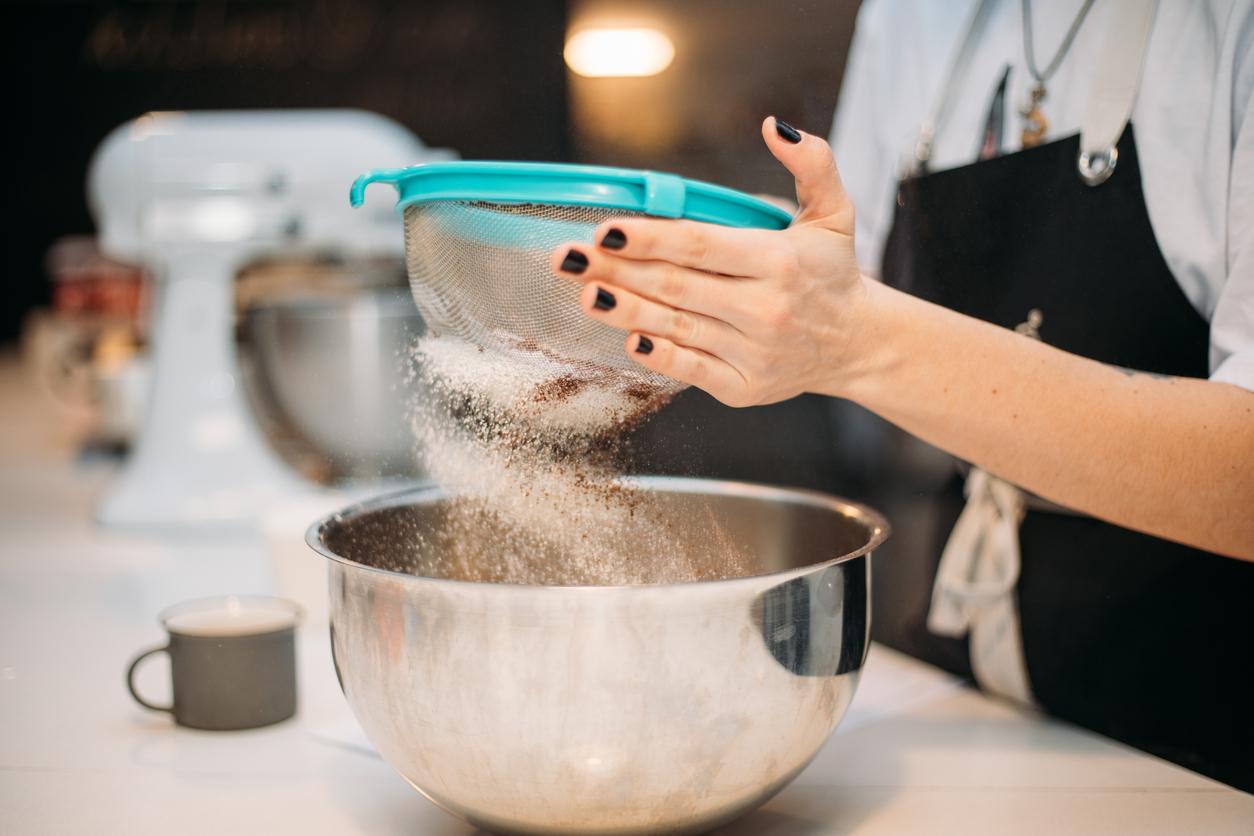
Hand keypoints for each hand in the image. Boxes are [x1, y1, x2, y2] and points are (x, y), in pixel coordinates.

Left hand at [551, 117, 869, 406]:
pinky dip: (659, 355)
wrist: (856, 344)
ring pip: (677, 326)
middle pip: (677, 285)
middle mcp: (766, 308)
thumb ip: (812, 164)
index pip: (702, 245)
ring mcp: (754, 352)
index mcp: (780, 260)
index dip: (650, 238)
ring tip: (584, 292)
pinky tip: (627, 337)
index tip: (605, 230)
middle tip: (567, 257)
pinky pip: (692, 371)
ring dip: (625, 310)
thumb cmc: (831, 272)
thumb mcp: (833, 212)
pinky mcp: (745, 388)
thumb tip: (775, 125)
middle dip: (617, 270)